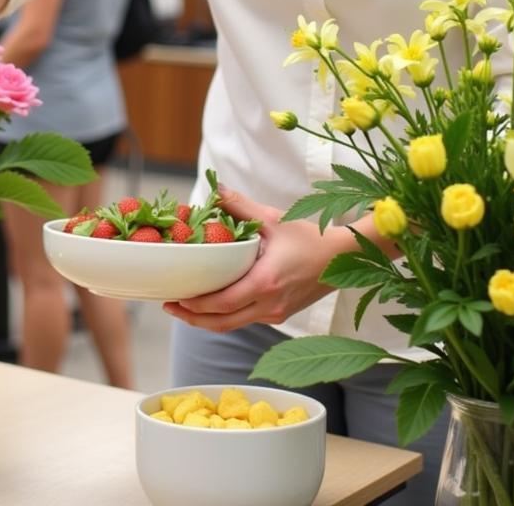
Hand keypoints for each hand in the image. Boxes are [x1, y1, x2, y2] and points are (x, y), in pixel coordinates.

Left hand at [163, 185, 351, 332]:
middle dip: (193, 318)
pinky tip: (213, 304)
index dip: (195, 305)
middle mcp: (270, 304)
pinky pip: (247, 319)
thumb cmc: (310, 237)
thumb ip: (241, 206)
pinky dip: (226, 316)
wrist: (344, 257)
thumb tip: (216, 189)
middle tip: (170, 306)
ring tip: (185, 308)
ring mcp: (276, 313)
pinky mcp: (281, 314)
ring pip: (234, 324)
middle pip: (223, 322)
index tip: (175, 298)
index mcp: (265, 282)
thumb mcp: (273, 218)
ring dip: (207, 320)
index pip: (222, 303)